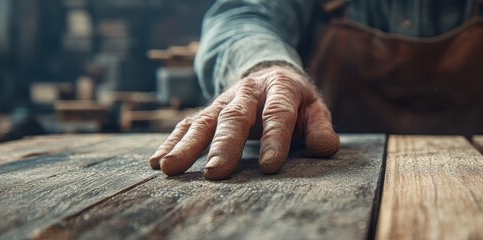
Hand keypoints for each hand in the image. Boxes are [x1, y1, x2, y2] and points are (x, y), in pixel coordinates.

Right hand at [148, 65, 339, 179]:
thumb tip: (325, 147)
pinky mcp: (208, 111)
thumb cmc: (296, 103)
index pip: (277, 114)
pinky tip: (157, 162)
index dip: (274, 139)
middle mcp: (248, 92)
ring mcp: (224, 101)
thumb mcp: (315, 110)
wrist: (271, 74)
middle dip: (225, 145)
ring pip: (204, 121)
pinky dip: (171, 142)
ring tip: (170, 168)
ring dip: (187, 145)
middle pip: (235, 117)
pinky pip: (186, 125)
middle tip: (217, 173)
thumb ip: (320, 128)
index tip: (270, 166)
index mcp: (280, 88)